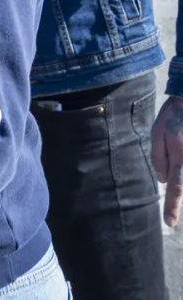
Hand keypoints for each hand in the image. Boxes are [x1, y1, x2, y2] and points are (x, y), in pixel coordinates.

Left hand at [152, 95, 182, 225]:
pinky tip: (179, 151)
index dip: (173, 207)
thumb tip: (162, 180)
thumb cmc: (174, 116)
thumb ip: (158, 157)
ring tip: (174, 146)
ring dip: (178, 173)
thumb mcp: (158, 132)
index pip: (176, 187)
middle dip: (177, 190)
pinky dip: (181, 164)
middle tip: (172, 177)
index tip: (169, 223)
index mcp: (180, 156)